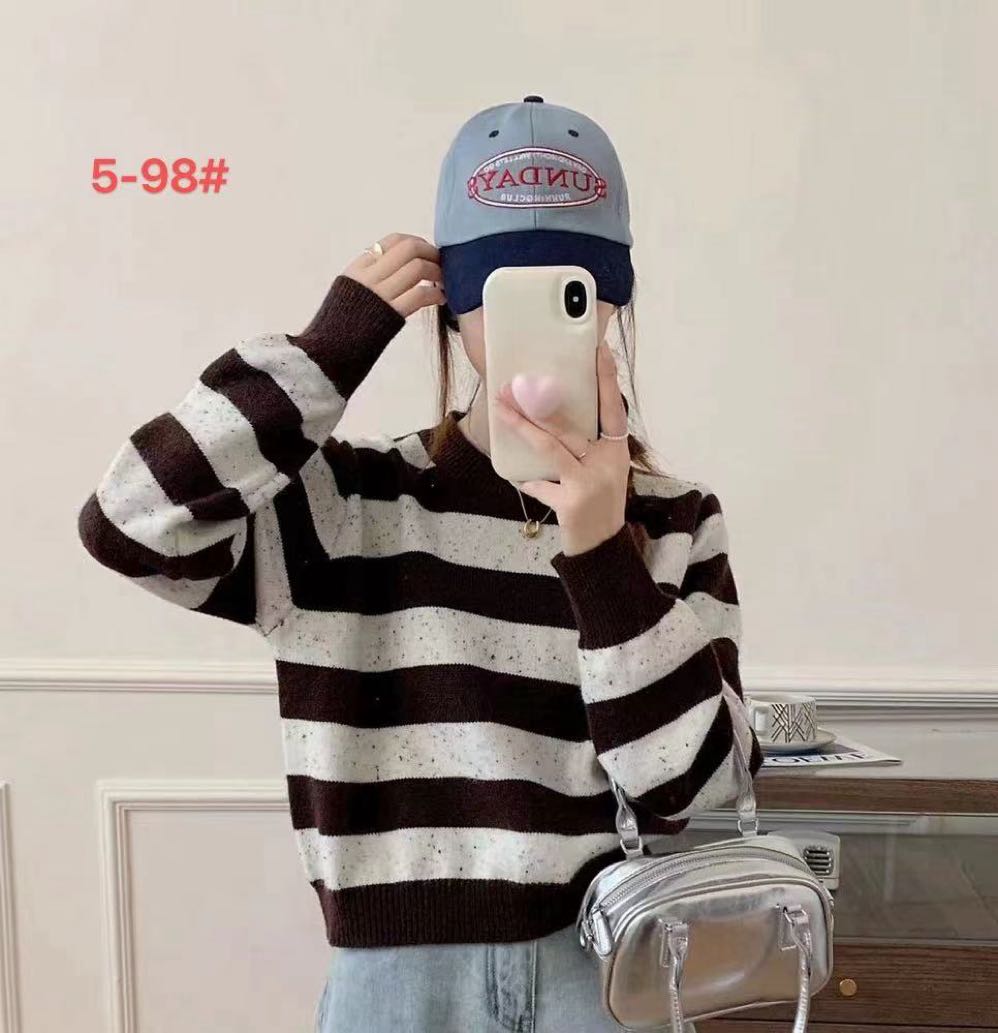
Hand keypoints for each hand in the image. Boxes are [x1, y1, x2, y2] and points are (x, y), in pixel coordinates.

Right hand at [342, 233, 445, 316]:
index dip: (417, 243)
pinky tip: (441, 299)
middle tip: (441, 265)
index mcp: (360, 267)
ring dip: (437, 272)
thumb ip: (372, 275)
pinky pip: (421, 294)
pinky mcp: (392, 314)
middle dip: (432, 254)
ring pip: (418, 268)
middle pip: (410, 249)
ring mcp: (380, 294)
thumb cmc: (343, 324)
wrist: (331, 350)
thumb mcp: (351, 289)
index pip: (394, 241)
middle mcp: (369, 275)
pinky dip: (436, 294)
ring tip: (442, 283)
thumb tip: (398, 267)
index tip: (426, 253)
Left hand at [493, 339, 630, 555]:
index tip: (598, 350)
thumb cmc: (599, 504)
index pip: (612, 408)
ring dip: (523, 427)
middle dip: (539, 403)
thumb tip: (550, 415)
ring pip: (551, 447)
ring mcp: (589, 482)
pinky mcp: (572, 502)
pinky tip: (520, 479)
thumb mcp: (603, 471)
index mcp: (617, 451)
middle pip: (569, 425)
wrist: (603, 547)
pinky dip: (530, 482)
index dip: (606, 379)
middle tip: (514, 384)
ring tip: (502, 409)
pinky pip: (540, 484)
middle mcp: (607, 463)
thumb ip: (587, 447)